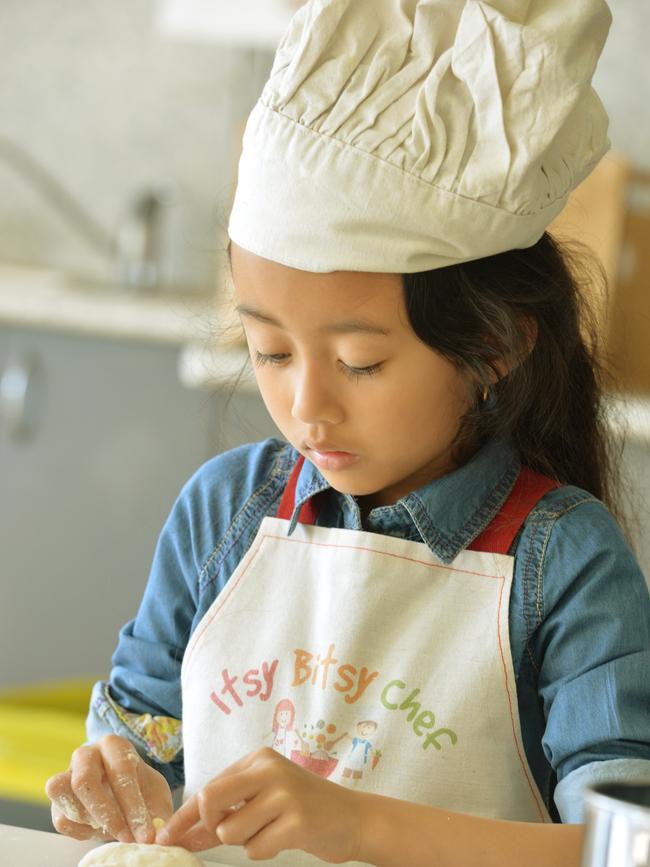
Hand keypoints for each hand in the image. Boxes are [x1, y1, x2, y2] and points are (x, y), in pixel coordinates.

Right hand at [45, 734, 172, 842]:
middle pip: (84, 780)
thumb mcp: (155, 797)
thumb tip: (155, 837)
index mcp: (114, 745)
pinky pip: (60, 818)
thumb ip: (157, 815)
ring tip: (110, 831)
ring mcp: (66, 774)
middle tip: (125, 837)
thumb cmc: (142, 790)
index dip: (133, 805)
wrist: (125, 796)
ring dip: (88, 819)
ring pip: (60, 791)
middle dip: (106, 813)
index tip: (145, 834)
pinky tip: (99, 831)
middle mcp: (86, 754)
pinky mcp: (58, 800)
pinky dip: (80, 832)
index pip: (120, 770)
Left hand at [157, 747, 361, 862]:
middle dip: (211, 825)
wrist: (352, 818)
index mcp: (258, 759)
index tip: (163, 837)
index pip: (208, 788)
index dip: (182, 816)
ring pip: (230, 831)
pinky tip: (284, 837)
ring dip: (245, 842)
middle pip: (210, 799)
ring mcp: (284, 792)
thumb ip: (225, 814)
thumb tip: (182, 834)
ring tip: (270, 830)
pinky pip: (255, 848)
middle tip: (229, 831)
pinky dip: (263, 850)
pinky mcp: (297, 819)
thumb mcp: (262, 801)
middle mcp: (268, 769)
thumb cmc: (302, 809)